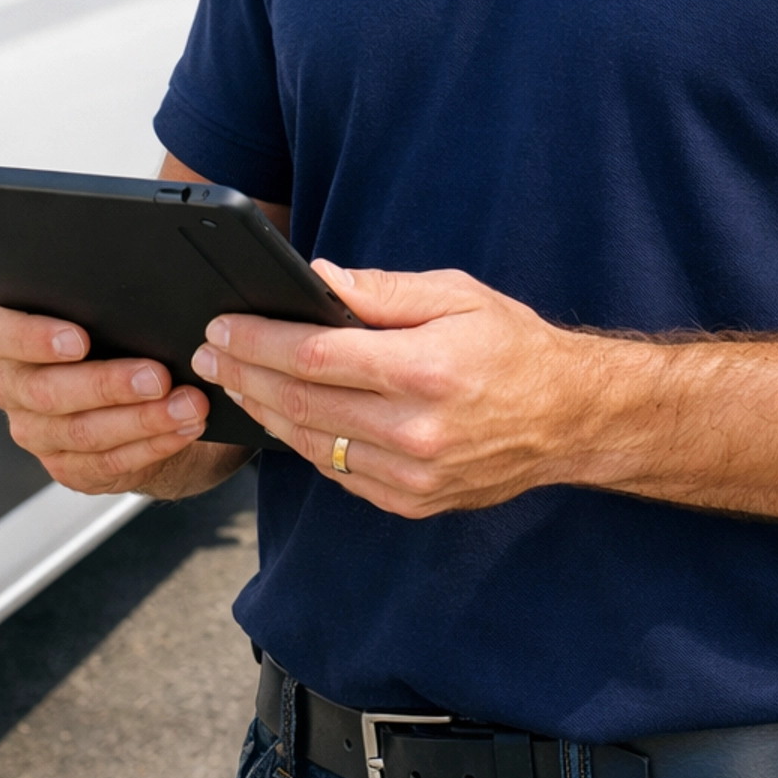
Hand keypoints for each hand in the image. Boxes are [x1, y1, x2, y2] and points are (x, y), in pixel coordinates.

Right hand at [0, 300, 228, 498]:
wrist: (128, 388)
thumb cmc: (110, 330)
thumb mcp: (98, 307)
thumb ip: (96, 298)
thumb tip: (138, 288)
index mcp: (5, 336)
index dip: (31, 338)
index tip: (79, 339)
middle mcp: (11, 385)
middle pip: (46, 391)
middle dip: (109, 384)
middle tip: (158, 376)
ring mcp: (35, 431)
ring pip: (82, 431)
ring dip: (142, 419)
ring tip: (187, 405)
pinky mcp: (66, 466)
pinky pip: (107, 462)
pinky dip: (152, 444)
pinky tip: (182, 428)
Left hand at [192, 264, 596, 517]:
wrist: (569, 418)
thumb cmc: (512, 346)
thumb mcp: (456, 295)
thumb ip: (383, 290)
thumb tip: (319, 276)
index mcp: (425, 368)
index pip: (316, 354)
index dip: (260, 340)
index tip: (223, 325)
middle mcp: (415, 429)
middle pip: (302, 402)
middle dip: (244, 373)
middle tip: (207, 352)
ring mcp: (412, 474)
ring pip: (311, 444)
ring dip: (262, 411)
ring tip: (231, 380)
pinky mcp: (411, 500)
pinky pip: (337, 473)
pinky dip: (301, 443)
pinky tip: (280, 417)